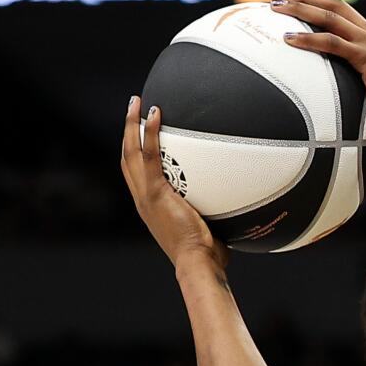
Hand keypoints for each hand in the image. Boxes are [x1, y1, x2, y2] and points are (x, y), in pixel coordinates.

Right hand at [120, 95, 223, 270]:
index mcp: (150, 206)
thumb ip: (214, 212)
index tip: (139, 134)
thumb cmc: (208, 256)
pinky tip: (156, 114)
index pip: (136, 173)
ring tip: (136, 101)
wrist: (198, 264)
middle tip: (132, 108)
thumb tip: (239, 203)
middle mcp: (142, 198)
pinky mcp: (155, 193)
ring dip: (132, 124)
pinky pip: (150, 156)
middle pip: (126, 157)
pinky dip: (150, 133)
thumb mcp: (209, 228)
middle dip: (127, 130)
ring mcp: (146, 195)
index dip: (134, 152)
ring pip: (131, 151)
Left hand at [271, 0, 365, 137]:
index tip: (295, 3)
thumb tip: (342, 101)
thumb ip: (360, 85)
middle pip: (333, 5)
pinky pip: (331, 43)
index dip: (318, 4)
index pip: (343, 11)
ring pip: (329, 17)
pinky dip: (307, 39)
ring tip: (276, 8)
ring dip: (300, 9)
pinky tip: (288, 39)